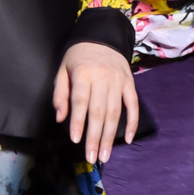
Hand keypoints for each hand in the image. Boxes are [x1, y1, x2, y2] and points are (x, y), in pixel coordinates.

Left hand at [53, 41, 138, 166]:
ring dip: (110, 136)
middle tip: (92, 157)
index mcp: (83, 74)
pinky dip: (132, 123)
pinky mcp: (130, 83)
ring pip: (115, 112)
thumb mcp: (62, 70)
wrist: (102, 37)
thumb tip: (60, 118)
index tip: (76, 140)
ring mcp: (118, 81)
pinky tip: (128, 139)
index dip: (78, 121)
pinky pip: (133, 105)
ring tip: (105, 154)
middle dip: (95, 137)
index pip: (80, 101)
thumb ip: (60, 94)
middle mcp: (102, 78)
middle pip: (99, 112)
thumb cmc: (77, 58)